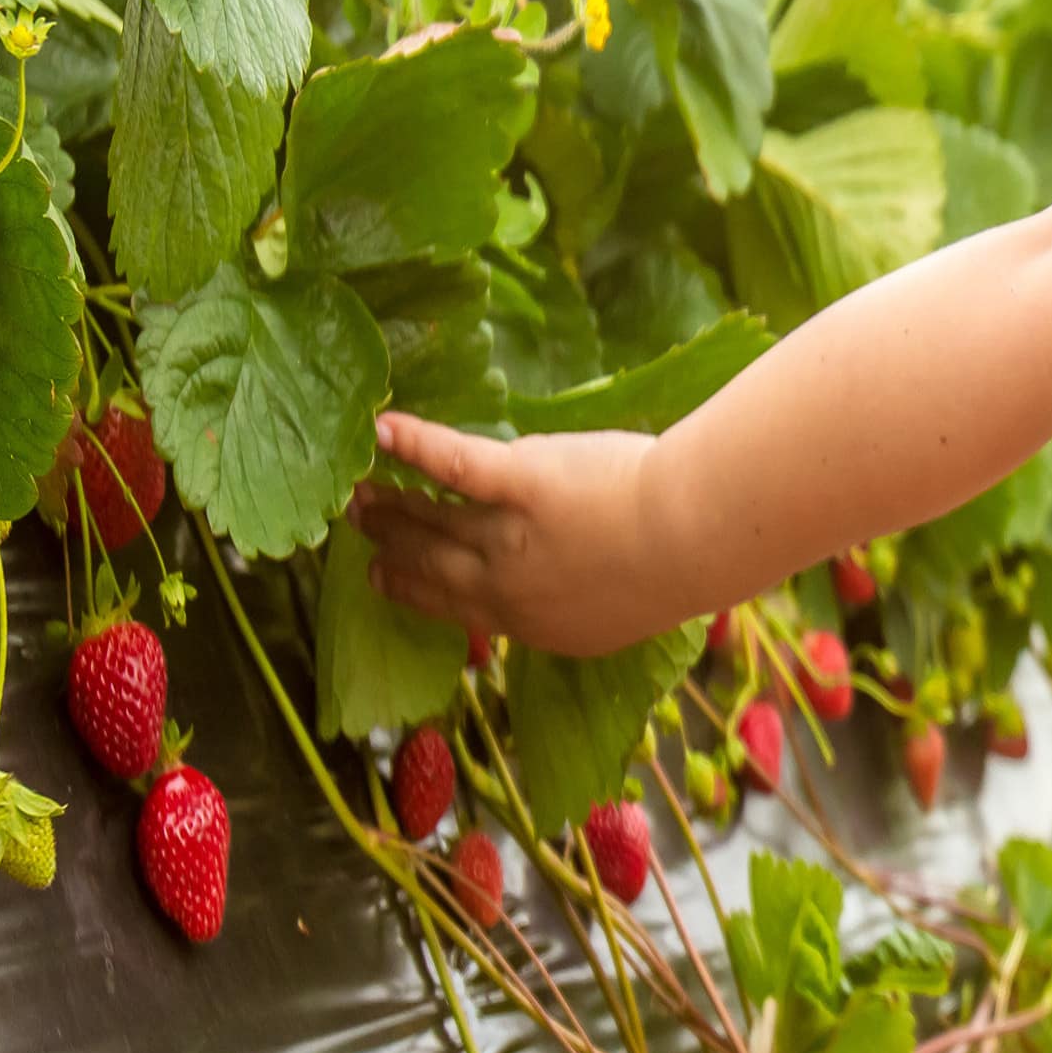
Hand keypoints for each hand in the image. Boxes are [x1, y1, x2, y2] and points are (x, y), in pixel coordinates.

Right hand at [346, 410, 670, 657]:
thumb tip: (568, 589)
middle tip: (359, 530)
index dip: (416, 592)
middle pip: (434, 565)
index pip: (459, 609)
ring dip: (393, 504)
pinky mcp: (521, 481)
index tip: (384, 579)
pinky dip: (416, 445)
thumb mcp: (617, 613)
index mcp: (534, 625)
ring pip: (435, 520)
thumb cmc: (680, 572)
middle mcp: (508, 587)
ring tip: (360, 489)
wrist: (692, 541)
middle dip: (393, 547)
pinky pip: (455, 465)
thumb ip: (577, 603)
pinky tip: (381, 427)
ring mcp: (509, 535)